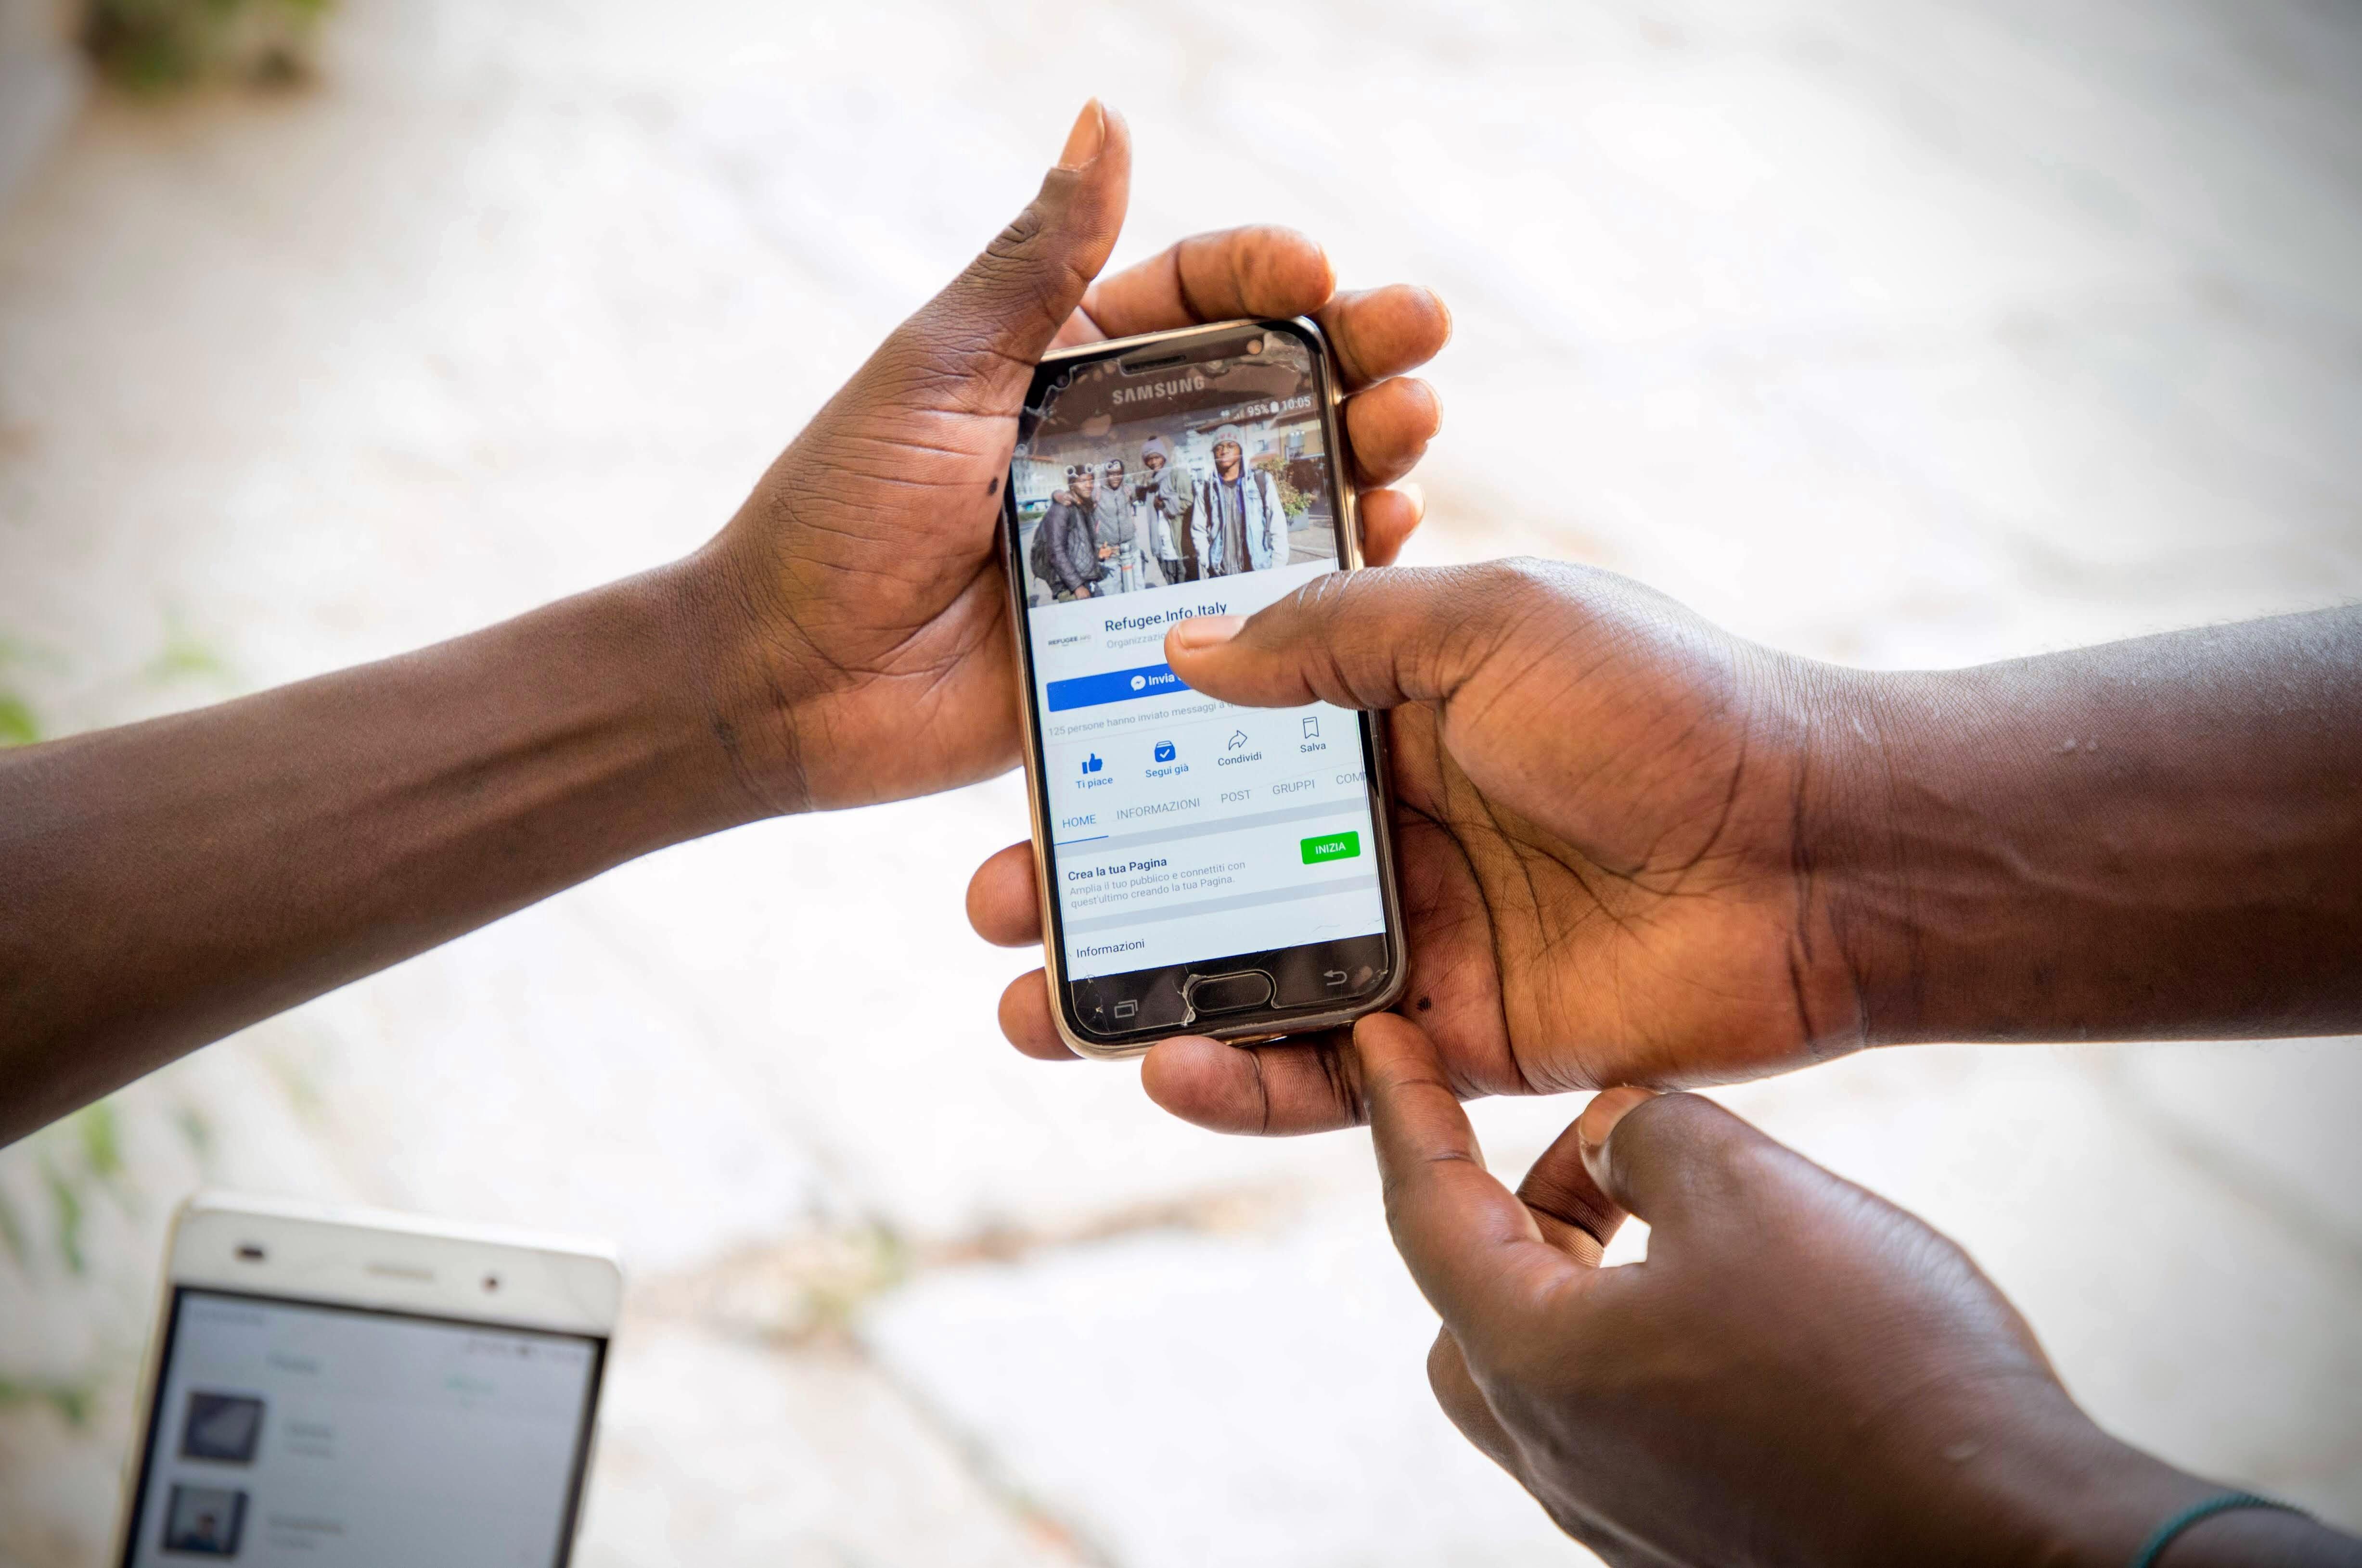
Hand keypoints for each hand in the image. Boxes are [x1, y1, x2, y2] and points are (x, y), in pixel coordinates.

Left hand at [689, 101, 1449, 813]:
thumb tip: (1103, 119)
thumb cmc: (838, 512)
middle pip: (1272, 384)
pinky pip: (1263, 602)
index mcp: (1067, 363)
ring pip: (1285, 486)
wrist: (786, 680)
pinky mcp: (1155, 639)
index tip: (1321, 269)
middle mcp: (1122, 448)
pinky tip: (1380, 535)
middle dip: (1357, 353)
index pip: (1200, 295)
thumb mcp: (938, 369)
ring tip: (1410, 432)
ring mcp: (1146, 543)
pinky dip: (1330, 569)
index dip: (1271, 272)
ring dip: (1366, 451)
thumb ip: (1035, 261)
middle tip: (1417, 342)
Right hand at [969, 559, 1875, 1130]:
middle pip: (1212, 869)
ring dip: (1142, 1000)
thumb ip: (1329, 637)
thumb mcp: (1486, 622)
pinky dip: (1249, 1081)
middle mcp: (1394, 827)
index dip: (1124, 762)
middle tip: (998, 912)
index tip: (1031, 775)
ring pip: (1251, 980)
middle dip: (1099, 893)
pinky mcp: (1461, 1042)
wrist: (1818, 850)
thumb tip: (1181, 654)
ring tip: (1038, 1016)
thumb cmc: (1666, 709)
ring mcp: (1424, 938)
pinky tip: (1172, 1068)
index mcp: (1394, 713)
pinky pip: (1332, 1072)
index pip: (1225, 741)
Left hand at [1357, 1013, 2350, 1567]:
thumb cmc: (1879, 1370)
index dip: (1402, 1109)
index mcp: (1535, 1362)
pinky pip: (1632, 1420)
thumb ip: (1649, 1136)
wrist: (2010, 1541)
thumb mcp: (1750, 1189)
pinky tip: (1749, 1307)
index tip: (1379, 1039)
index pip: (1424, 1212)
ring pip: (1557, 1367)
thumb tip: (1610, 1139)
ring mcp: (1624, 1509)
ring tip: (1693, 1216)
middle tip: (1599, 1152)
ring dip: (1596, 1274)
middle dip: (1517, 1211)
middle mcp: (1559, 1453)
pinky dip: (1653, 1338)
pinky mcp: (1695, 1535)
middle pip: (1477, 1304)